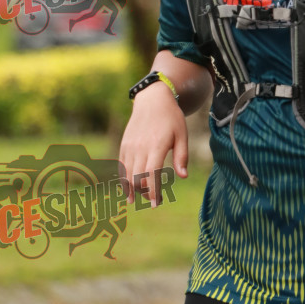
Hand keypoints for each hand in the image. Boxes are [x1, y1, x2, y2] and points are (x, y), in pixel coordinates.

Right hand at [119, 83, 187, 206]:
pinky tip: (128, 191)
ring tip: (140, 199)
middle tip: (154, 200)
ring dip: (133, 189)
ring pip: (127, 174)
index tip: (156, 203)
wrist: (152, 100)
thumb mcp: (182, 135)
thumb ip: (181, 156)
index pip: (151, 174)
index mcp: (156, 145)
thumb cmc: (171, 118)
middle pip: (137, 177)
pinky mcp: (124, 145)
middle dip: (145, 193)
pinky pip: (121, 167)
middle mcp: (140, 147)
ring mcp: (129, 146)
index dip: (153, 191)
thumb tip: (183, 176)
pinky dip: (124, 180)